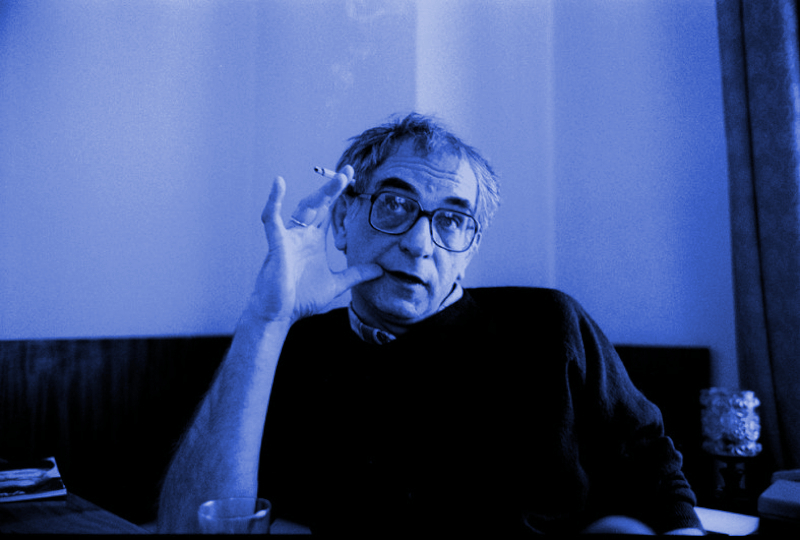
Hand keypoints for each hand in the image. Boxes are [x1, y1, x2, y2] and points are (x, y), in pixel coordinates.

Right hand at [246, 165, 382, 324]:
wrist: (279, 314)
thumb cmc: (301, 298)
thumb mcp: (337, 284)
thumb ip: (356, 274)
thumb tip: (380, 269)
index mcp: (313, 241)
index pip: (329, 213)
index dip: (340, 197)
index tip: (353, 181)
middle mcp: (301, 234)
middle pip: (319, 205)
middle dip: (334, 188)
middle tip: (349, 171)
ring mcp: (288, 237)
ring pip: (304, 208)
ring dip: (321, 193)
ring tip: (337, 179)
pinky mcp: (277, 244)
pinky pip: (271, 218)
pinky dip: (273, 201)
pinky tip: (279, 183)